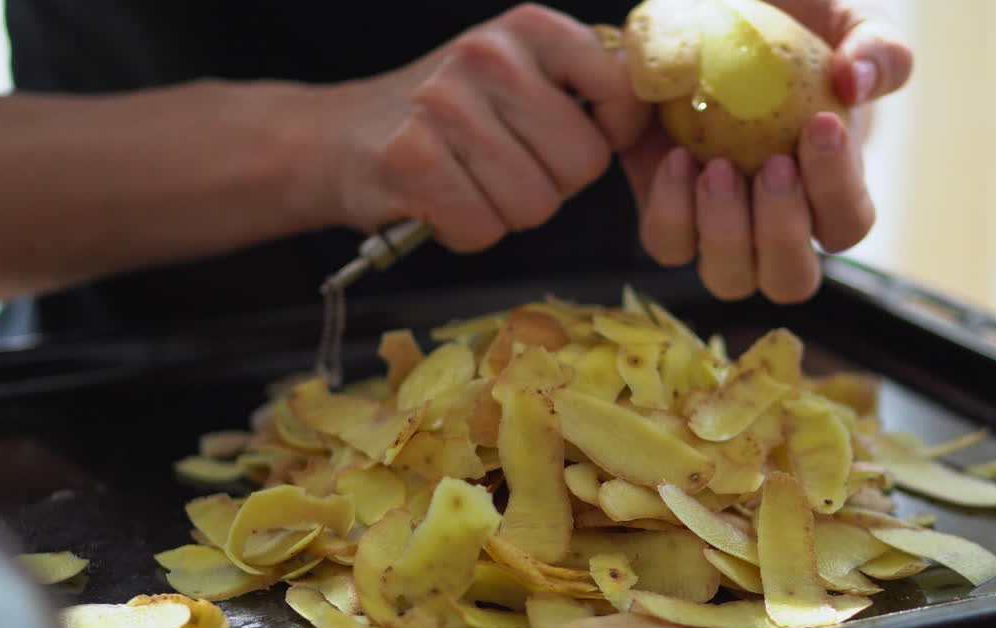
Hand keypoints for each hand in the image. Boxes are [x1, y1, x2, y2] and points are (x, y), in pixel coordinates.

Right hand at [320, 4, 651, 251]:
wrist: (337, 138)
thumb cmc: (445, 116)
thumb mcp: (519, 74)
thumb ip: (585, 85)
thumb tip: (657, 112)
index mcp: (530, 29)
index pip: (621, 90)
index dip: (608, 133)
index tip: (572, 138)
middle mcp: (489, 55)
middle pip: (582, 164)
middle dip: (552, 183)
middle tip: (503, 166)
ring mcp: (446, 104)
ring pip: (536, 204)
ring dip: (505, 211)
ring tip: (467, 180)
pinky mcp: (412, 158)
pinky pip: (483, 227)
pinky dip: (465, 230)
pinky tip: (440, 200)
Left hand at [619, 1, 912, 303]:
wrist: (710, 22)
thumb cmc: (792, 31)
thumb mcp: (844, 22)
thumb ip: (875, 47)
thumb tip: (857, 81)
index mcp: (829, 190)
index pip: (847, 224)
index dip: (838, 189)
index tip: (823, 125)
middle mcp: (775, 224)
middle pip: (789, 279)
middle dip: (782, 232)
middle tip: (772, 166)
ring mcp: (719, 226)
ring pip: (728, 277)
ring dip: (725, 232)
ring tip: (716, 166)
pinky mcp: (668, 211)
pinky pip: (668, 243)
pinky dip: (671, 210)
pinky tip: (675, 158)